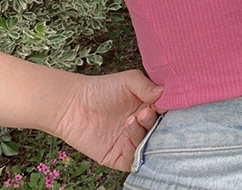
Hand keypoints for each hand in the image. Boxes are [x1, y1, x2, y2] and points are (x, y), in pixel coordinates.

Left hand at [50, 69, 166, 171]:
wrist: (73, 105)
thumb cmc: (102, 89)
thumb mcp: (128, 80)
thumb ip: (147, 86)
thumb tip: (165, 93)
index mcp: (150, 106)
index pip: (167, 111)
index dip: (169, 110)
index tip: (163, 105)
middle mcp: (144, 125)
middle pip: (160, 130)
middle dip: (155, 123)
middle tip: (144, 113)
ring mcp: (132, 141)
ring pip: (148, 145)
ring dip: (142, 135)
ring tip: (130, 122)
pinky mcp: (118, 156)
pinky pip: (133, 161)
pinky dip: (133, 153)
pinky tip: (126, 140)